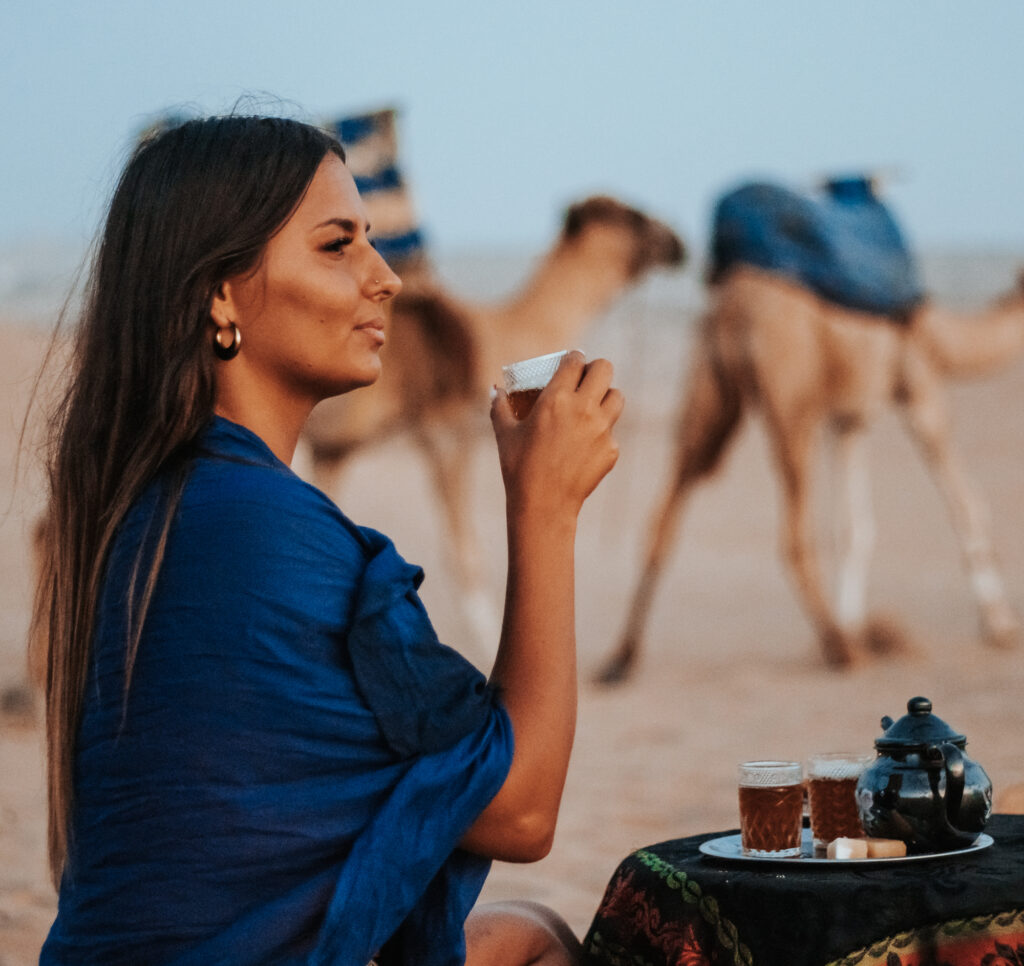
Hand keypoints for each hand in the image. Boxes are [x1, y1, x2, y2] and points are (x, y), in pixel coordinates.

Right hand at [490, 351, 623, 522]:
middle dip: (595, 370)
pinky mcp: (611, 450)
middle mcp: (584, 409)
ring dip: (606, 396)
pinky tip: (585, 445)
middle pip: (605, 369)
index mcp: (556, 398)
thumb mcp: (504, 434)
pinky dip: (601, 433)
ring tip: (593, 406)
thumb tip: (495, 390)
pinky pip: (612, 432)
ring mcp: (602, 429)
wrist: (543, 505)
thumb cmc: (519, 467)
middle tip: (586, 380)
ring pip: (617, 396)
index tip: (571, 363)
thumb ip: (499, 406)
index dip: (574, 358)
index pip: (576, 360)